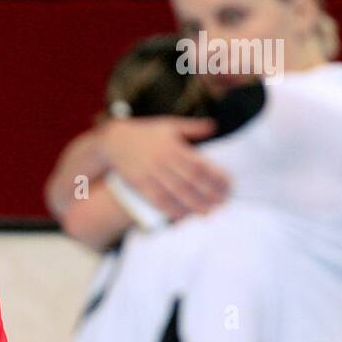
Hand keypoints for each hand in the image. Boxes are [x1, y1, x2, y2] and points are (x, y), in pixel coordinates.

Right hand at [100, 117, 229, 219]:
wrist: (113, 140)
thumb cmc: (145, 132)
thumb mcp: (168, 125)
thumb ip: (192, 127)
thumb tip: (214, 126)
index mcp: (173, 146)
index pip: (200, 165)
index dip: (215, 177)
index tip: (228, 185)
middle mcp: (162, 160)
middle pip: (190, 182)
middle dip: (209, 194)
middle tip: (223, 203)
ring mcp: (149, 173)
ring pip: (175, 193)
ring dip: (193, 205)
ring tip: (207, 213)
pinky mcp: (139, 183)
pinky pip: (158, 200)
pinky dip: (171, 210)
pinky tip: (183, 216)